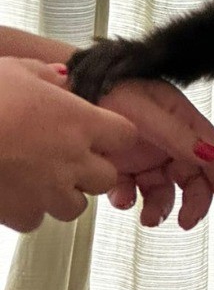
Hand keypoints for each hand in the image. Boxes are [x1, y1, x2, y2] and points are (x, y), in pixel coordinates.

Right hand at [0, 57, 137, 231]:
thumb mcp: (15, 69)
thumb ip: (45, 74)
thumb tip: (59, 76)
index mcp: (80, 122)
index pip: (126, 136)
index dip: (113, 136)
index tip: (97, 132)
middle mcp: (73, 159)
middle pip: (106, 178)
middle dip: (90, 172)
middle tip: (66, 159)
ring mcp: (49, 190)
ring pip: (75, 207)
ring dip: (62, 195)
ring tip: (38, 178)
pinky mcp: (21, 213)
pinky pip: (36, 220)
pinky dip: (27, 211)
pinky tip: (11, 192)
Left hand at [96, 78, 213, 228]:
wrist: (65, 86)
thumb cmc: (105, 87)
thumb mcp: (146, 111)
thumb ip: (179, 136)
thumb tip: (211, 156)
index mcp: (182, 119)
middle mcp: (168, 137)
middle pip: (194, 177)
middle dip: (194, 202)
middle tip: (187, 221)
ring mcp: (146, 151)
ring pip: (166, 189)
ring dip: (161, 207)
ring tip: (148, 217)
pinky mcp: (123, 163)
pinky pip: (135, 190)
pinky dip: (130, 200)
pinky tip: (122, 198)